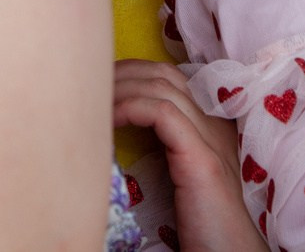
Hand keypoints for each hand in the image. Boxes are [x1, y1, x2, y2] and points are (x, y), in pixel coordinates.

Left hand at [112, 59, 263, 251]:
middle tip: (90, 84)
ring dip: (122, 87)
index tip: (101, 86)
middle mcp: (214, 126)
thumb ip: (157, 155)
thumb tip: (110, 142)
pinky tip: (110, 119)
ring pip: (163, 87)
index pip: (171, 81)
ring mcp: (210, 139)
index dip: (133, 75)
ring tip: (94, 100)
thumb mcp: (175, 182)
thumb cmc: (200, 230)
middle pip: (165, 75)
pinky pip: (162, 113)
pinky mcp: (201, 159)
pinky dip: (131, 107)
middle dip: (123, 73)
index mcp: (208, 130)